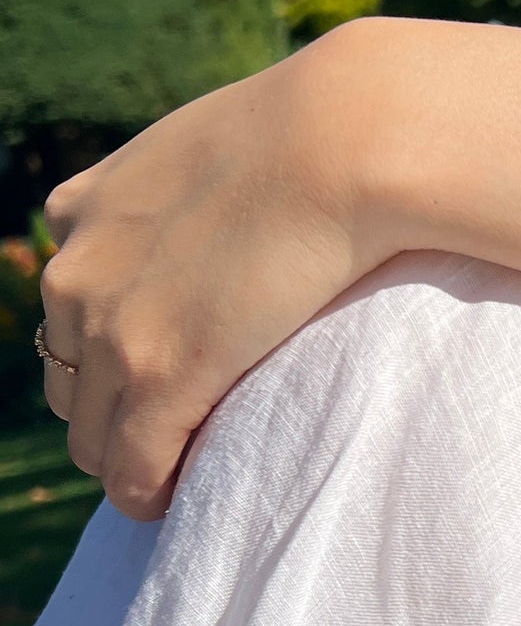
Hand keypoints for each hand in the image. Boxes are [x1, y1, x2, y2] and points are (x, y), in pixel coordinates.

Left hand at [36, 29, 392, 521]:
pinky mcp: (162, 378)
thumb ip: (193, 179)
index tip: (167, 364)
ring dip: (132, 452)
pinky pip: (131, 472)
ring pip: (92, 433)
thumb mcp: (218, 139)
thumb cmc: (317, 127)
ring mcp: (115, 329)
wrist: (346, 135)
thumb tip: (246, 195)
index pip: (69, 309)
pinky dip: (148, 493)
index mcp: (85, 208)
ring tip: (188, 459)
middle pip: (71, 378)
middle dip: (116, 404)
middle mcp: (79, 270)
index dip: (116, 346)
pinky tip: (179, 497)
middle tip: (181, 420)